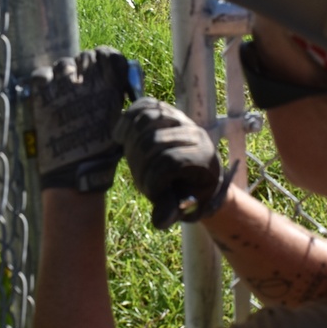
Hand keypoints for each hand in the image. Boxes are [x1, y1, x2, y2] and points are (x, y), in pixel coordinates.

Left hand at [29, 47, 132, 191]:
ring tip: (65, 94)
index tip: (104, 70)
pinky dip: (45, 81)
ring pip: (64, 63)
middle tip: (83, 87)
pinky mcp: (43, 94)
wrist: (75, 172)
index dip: (106, 59)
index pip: (109, 54)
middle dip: (86, 69)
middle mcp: (88, 79)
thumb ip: (117, 97)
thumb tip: (114, 84)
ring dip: (66, 74)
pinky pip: (42, 74)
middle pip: (86, 57)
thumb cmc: (102, 153)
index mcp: (110, 86)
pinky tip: (48, 94)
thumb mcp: (120, 121)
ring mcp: (63, 84)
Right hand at [114, 98, 232, 228]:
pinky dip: (130, 117)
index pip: (169, 162)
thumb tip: (160, 221)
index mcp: (204, 158)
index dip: (153, 179)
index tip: (152, 190)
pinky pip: (145, 106)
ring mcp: (184, 121)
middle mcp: (197, 135)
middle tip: (141, 174)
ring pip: (147, 121)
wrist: (198, 174)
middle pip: (153, 141)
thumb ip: (171, 210)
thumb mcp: (182, 206)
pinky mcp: (170, 112)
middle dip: (140, 162)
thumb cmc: (189, 194)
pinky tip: (122, 134)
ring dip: (133, 140)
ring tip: (131, 155)